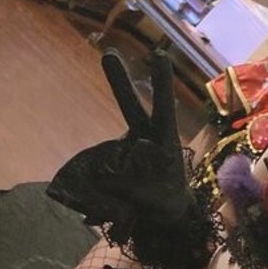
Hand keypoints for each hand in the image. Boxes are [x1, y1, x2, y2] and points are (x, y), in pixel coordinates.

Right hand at [46, 49, 189, 238]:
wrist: (161, 215)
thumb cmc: (168, 201)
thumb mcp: (161, 200)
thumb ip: (136, 188)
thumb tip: (104, 178)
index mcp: (165, 139)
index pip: (164, 108)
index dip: (161, 82)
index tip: (158, 54)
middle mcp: (144, 137)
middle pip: (130, 106)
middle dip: (119, 82)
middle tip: (108, 54)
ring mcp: (124, 149)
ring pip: (109, 153)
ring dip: (110, 176)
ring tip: (128, 202)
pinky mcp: (109, 164)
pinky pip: (99, 174)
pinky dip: (100, 192)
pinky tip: (108, 209)